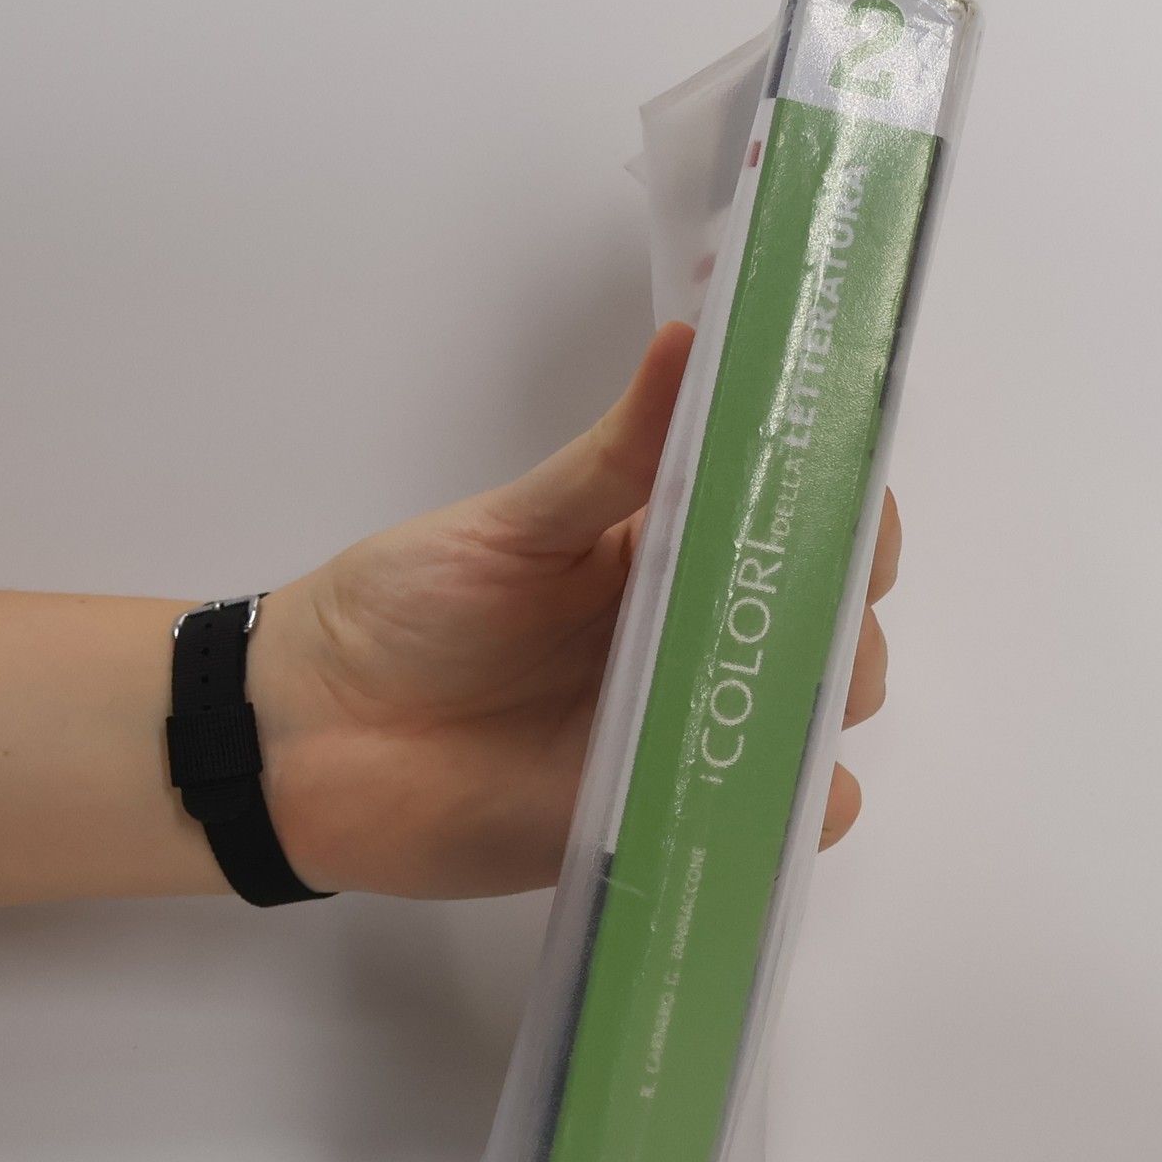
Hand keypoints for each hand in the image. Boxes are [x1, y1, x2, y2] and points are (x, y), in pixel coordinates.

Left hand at [249, 322, 900, 897]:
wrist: (314, 740)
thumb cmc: (408, 610)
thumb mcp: (512, 524)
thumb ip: (612, 457)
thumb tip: (691, 340)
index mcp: (667, 547)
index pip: (801, 516)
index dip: (846, 510)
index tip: (845, 506)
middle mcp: (695, 635)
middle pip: (829, 620)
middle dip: (842, 614)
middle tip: (801, 615)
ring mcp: (687, 728)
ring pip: (812, 716)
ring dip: (822, 705)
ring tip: (774, 696)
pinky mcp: (666, 813)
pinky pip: (773, 821)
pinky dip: (795, 809)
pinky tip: (763, 787)